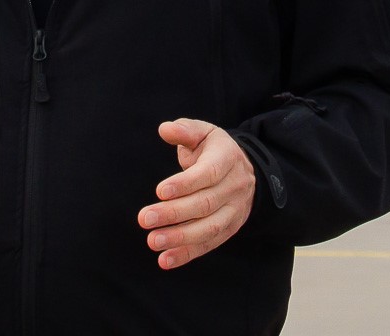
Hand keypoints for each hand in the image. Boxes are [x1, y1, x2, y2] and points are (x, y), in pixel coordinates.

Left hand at [137, 118, 255, 269]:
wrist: (245, 171)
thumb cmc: (214, 150)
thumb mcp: (203, 132)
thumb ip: (184, 130)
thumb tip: (165, 129)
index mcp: (227, 158)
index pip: (207, 174)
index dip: (184, 184)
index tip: (159, 191)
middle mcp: (234, 187)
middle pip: (205, 204)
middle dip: (173, 213)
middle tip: (144, 218)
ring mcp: (234, 211)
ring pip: (208, 228)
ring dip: (180, 238)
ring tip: (153, 240)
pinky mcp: (229, 230)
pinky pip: (209, 245)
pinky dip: (187, 254)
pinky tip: (165, 259)